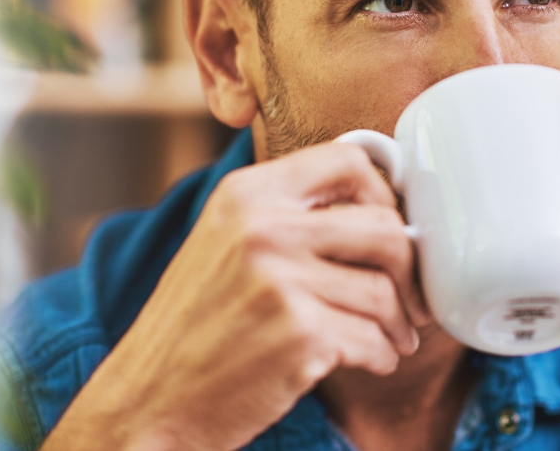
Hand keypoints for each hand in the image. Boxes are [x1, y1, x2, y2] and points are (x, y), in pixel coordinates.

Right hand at [40, 142, 429, 450]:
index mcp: (247, 193)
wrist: (151, 398)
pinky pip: (375, 339)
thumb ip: (290, 213)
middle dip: (407, 269)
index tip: (392, 227)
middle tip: (408, 298)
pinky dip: (383, 355)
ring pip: (385, 291)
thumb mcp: (228, 242)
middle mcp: (263, 227)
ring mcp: (281, 280)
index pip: (349, 160)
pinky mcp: (299, 334)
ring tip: (390, 338)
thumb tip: (382, 203)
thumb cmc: (198, 325)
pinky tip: (372, 360)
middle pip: (384, 225)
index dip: (385, 193)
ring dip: (398, 323)